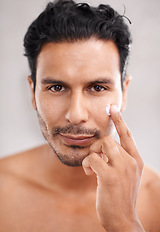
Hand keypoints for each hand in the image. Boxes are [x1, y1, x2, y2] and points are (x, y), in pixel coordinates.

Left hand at [82, 105, 144, 231]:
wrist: (123, 219)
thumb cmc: (120, 195)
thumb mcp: (124, 174)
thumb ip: (119, 159)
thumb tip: (104, 146)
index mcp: (135, 159)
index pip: (127, 134)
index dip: (119, 120)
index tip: (113, 107)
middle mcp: (131, 161)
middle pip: (108, 138)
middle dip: (96, 146)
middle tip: (92, 158)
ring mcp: (122, 168)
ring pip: (102, 144)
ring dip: (91, 153)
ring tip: (90, 167)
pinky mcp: (109, 177)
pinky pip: (93, 158)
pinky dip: (86, 164)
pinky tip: (88, 174)